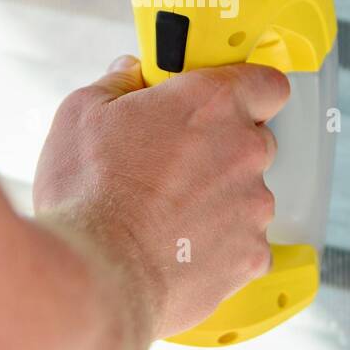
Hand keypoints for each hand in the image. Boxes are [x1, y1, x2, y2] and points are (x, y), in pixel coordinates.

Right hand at [33, 55, 289, 338]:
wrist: (96, 276)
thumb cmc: (88, 193)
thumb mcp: (82, 114)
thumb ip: (117, 83)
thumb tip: (130, 73)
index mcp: (212, 103)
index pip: (267, 83)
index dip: (248, 92)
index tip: (223, 103)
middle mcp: (244, 150)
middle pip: (254, 140)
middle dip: (221, 149)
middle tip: (173, 163)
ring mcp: (253, 206)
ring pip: (248, 195)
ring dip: (219, 200)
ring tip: (167, 217)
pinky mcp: (251, 256)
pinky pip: (246, 244)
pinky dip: (220, 247)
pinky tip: (179, 250)